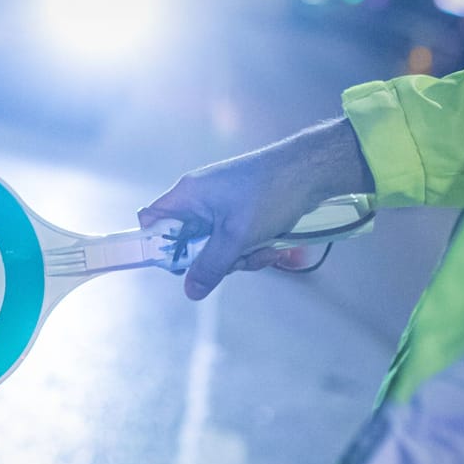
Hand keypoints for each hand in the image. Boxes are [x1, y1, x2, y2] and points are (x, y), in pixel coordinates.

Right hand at [140, 118, 372, 299]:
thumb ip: (209, 266)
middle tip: (235, 260)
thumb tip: (189, 292)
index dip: (156, 245)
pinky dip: (251, 247)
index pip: (152, 221)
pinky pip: (234, 239)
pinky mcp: (241, 211)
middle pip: (187, 241)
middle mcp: (199, 198)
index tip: (178, 265)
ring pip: (215, 245)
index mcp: (188, 195)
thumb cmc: (268, 195)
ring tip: (264, 250)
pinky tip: (273, 247)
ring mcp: (221, 205)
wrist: (311, 171)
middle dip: (212, 259)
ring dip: (239, 256)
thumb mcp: (236, 237)